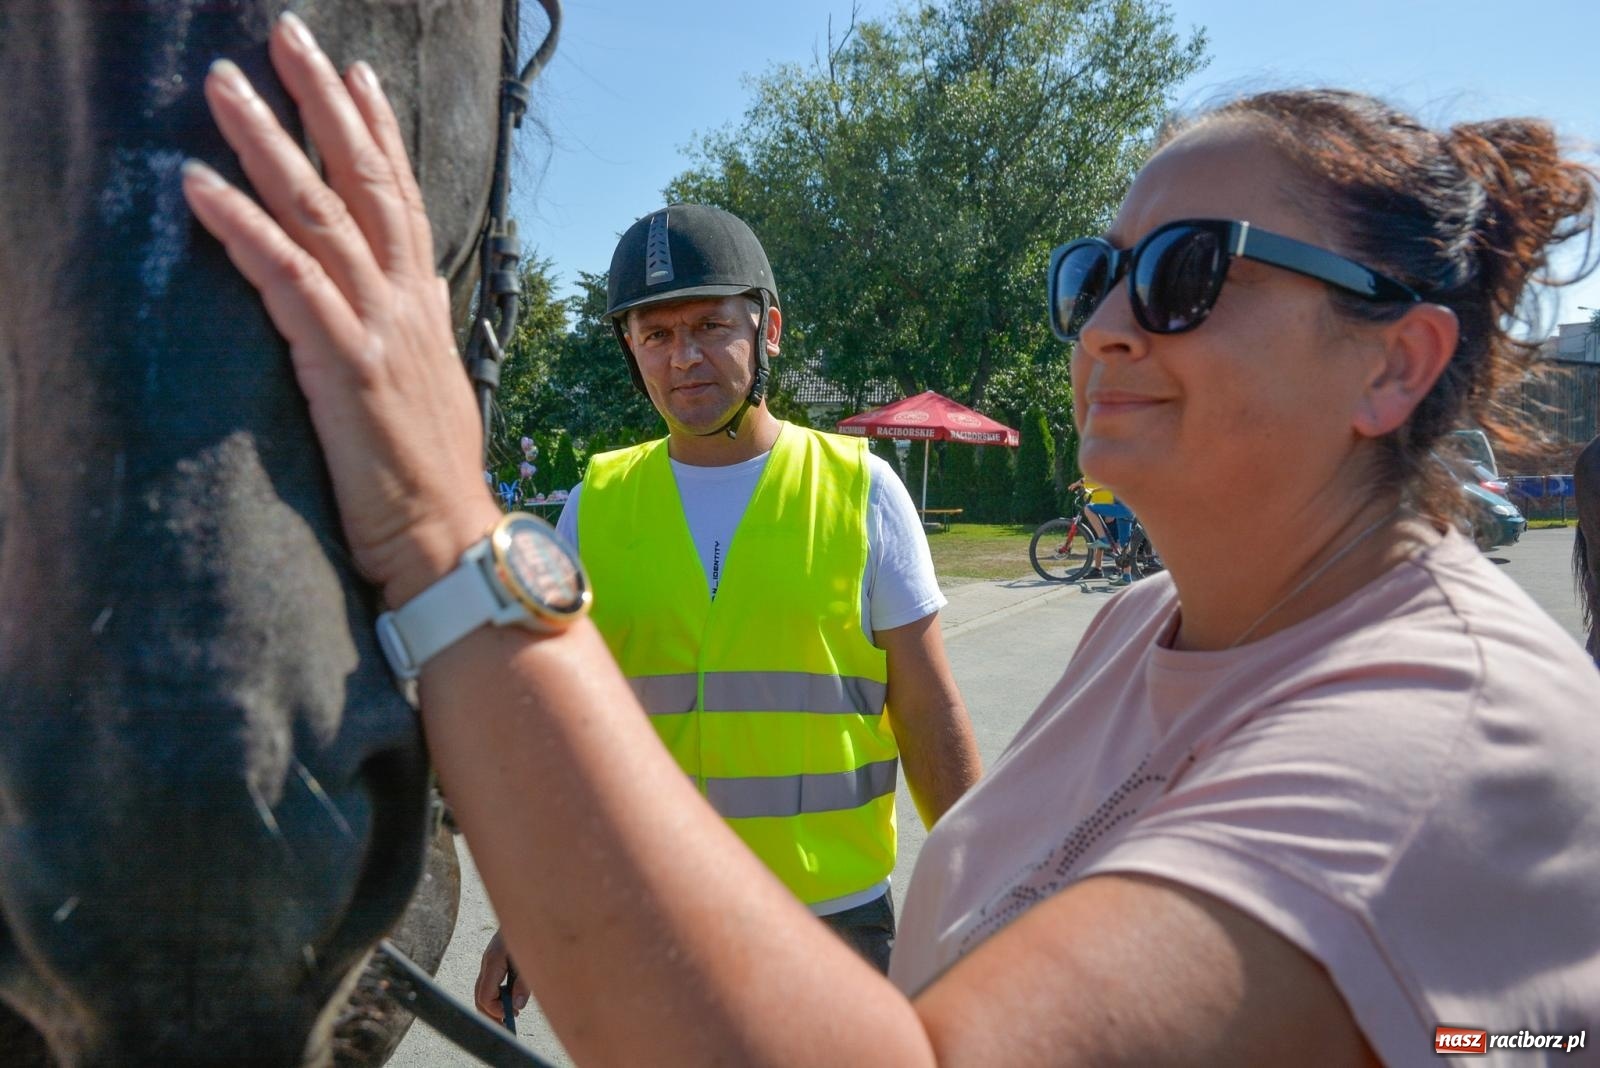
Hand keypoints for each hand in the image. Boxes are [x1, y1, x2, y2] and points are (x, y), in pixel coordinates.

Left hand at [181, 12, 500, 605]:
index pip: (404, 201)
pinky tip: (200, 186)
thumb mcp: (429, 393)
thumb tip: (403, 303)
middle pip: (365, 183)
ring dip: (268, 143)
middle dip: (324, 104)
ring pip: (320, 215)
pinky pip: (287, 280)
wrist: (451, 542)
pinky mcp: (345, 365)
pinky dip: (242, 228)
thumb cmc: (433, 482)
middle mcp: (407, 305)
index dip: (380, 135)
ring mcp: (380, 330)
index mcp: (425, 310)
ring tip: (223, 87)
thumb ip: (411, 337)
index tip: (360, 77)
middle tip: (288, 38)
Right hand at [473, 929, 528, 1021]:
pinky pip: (489, 984)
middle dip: (491, 1014)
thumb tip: (517, 1006)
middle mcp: (487, 963)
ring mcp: (488, 962)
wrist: (526, 911)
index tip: (511, 1015)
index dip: (496, 1010)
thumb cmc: (530, 932)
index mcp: (494, 962)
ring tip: (510, 1015)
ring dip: (493, 1006)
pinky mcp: (494, 961)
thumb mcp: (530, 959)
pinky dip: (496, 996)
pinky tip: (510, 1000)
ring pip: (482, 991)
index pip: (485, 996)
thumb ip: (524, 983)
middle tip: (507, 1026)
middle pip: (479, 997)